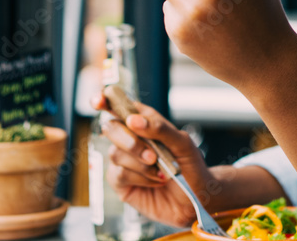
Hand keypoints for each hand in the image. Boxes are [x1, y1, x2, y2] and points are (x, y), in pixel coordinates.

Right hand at [91, 94, 213, 227]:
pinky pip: (119, 174)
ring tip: (162, 171)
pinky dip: (140, 177)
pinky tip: (155, 180)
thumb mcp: (182, 142)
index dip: (104, 100)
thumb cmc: (190, 166)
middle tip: (152, 156)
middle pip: (111, 128)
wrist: (197, 197)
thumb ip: (159, 128)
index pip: (119, 105)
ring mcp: (123, 160)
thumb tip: (133, 120)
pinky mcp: (121, 182)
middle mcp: (130, 139)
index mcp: (143, 122)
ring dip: (140, 163)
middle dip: (129, 141)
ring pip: (115, 153)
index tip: (98, 101)